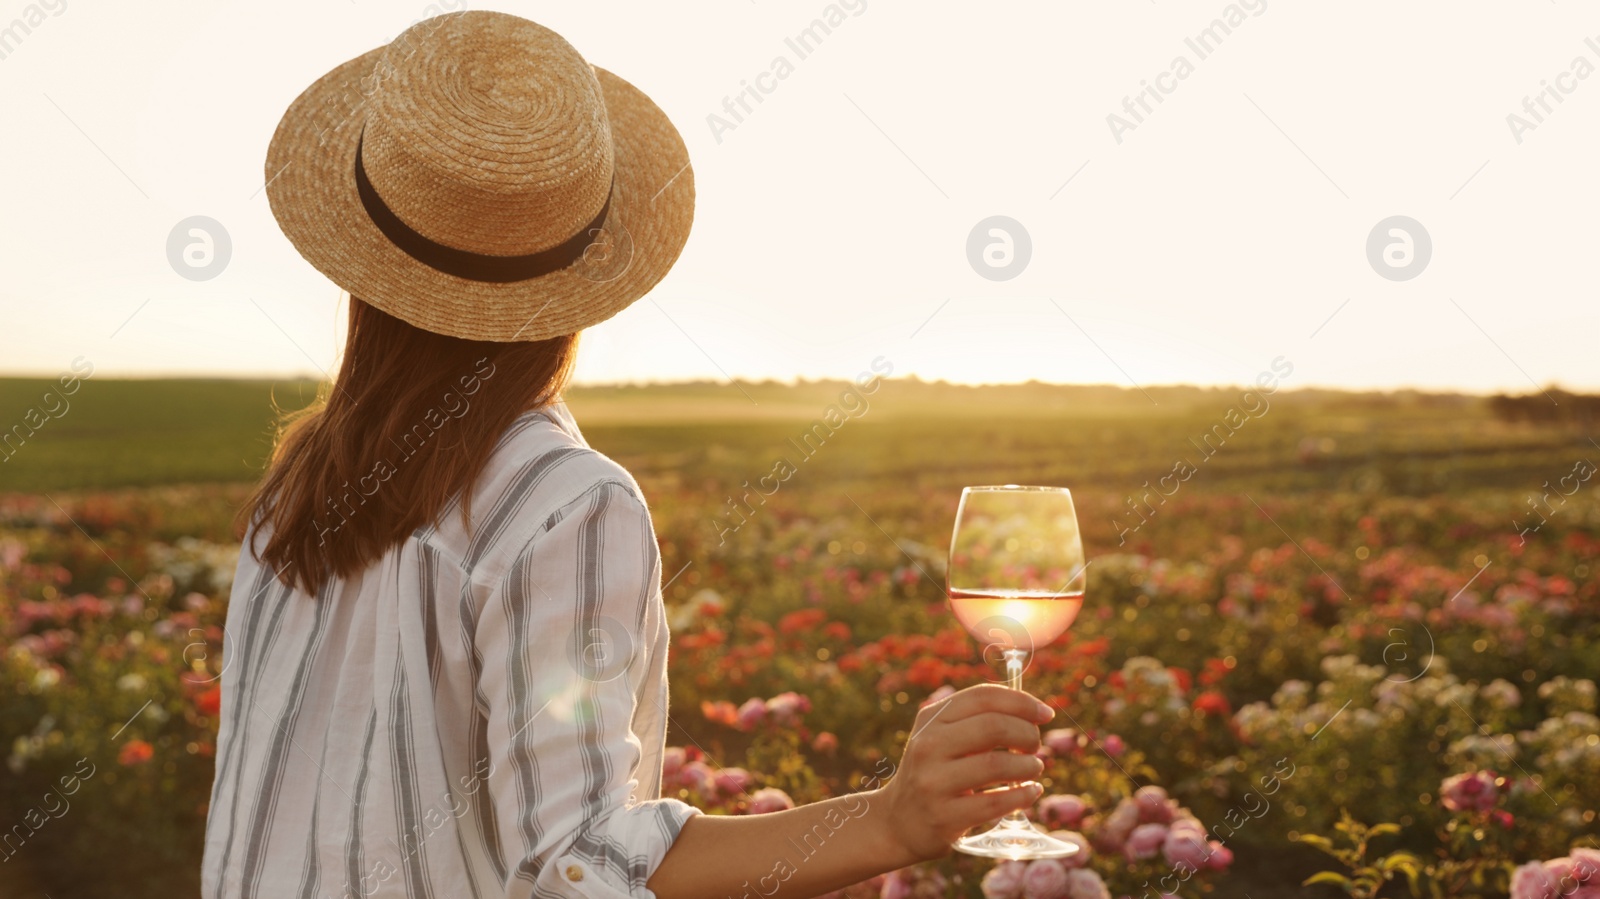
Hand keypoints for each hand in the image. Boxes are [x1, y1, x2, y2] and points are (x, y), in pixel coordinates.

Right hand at [877, 683, 1053, 861]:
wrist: (898, 821)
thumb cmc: (934, 772)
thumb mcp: (940, 736)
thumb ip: (976, 718)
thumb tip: (1033, 711)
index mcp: (930, 719)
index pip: (983, 696)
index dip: (1022, 702)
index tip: (1045, 714)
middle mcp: (928, 746)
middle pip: (993, 727)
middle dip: (1027, 734)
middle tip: (1036, 746)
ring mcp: (933, 782)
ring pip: (996, 765)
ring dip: (1028, 766)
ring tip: (1034, 769)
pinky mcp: (944, 816)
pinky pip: (995, 803)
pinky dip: (1022, 796)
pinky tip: (1031, 792)